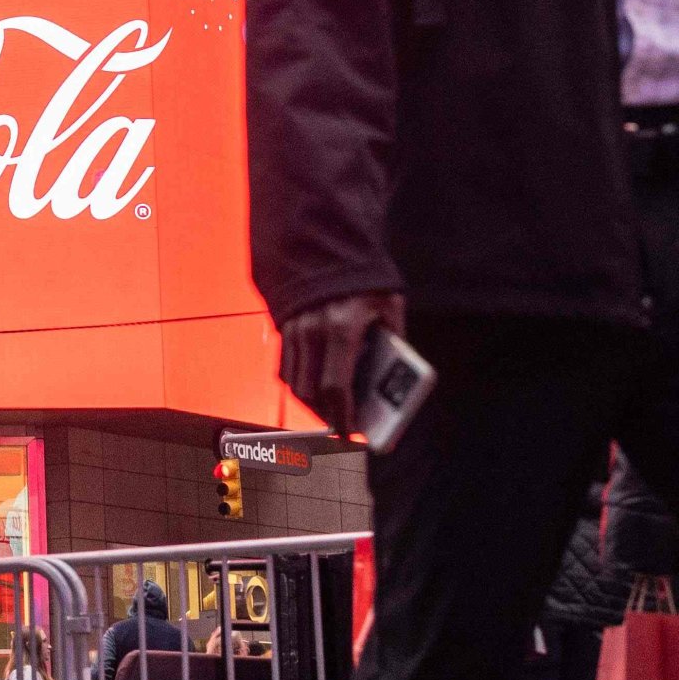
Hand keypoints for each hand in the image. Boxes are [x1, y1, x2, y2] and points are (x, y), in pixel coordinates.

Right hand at [278, 293, 404, 435]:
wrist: (327, 245)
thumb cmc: (365, 279)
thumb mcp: (388, 305)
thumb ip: (393, 340)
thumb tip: (394, 379)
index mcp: (341, 328)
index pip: (336, 387)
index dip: (343, 416)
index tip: (352, 434)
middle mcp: (312, 331)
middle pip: (311, 392)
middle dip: (327, 416)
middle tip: (344, 427)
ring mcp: (294, 330)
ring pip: (295, 384)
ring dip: (312, 405)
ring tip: (332, 413)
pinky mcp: (284, 328)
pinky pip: (285, 369)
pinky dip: (299, 386)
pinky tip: (314, 391)